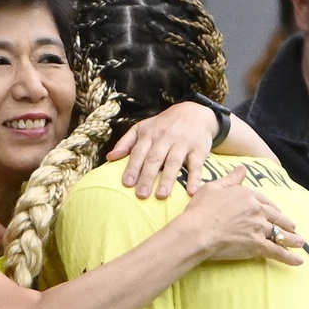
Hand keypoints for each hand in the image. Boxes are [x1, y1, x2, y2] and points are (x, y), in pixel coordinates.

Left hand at [105, 101, 221, 198]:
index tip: (127, 183)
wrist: (194, 112)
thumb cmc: (164, 125)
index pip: (139, 152)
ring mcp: (182, 143)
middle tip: (141, 195)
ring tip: (161, 195)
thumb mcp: (143, 128)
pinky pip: (196, 165)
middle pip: (155, 159)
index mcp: (150, 135)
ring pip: (173, 162)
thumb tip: (110, 157)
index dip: (133, 167)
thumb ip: (126, 142)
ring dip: (167, 179)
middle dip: (147, 177)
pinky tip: (192, 191)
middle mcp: (165, 138)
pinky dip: (195, 178)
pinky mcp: (199, 149)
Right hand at [178, 173, 304, 265]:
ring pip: (280, 233)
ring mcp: (259, 228)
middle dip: (285, 222)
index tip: (275, 211)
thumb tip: (243, 168)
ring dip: (292, 239)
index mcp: (248, 195)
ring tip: (301, 242)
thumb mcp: (213, 187)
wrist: (197, 231)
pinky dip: (290, 257)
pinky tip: (299, 261)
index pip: (264, 201)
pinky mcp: (258, 245)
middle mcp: (257, 210)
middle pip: (276, 217)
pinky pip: (278, 252)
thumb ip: (231, 179)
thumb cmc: (201, 210)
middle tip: (292, 227)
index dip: (271, 207)